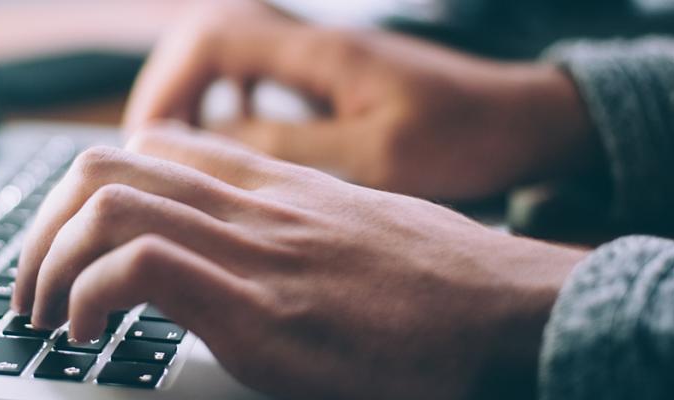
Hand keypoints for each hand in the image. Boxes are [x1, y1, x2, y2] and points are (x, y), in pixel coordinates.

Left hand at [13, 125, 587, 398]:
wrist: (513, 313)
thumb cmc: (445, 284)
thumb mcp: (359, 231)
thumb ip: (295, 229)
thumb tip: (256, 258)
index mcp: (273, 186)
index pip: (152, 147)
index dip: (87, 191)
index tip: (70, 243)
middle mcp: (253, 205)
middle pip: (106, 166)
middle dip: (42, 228)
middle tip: (31, 286)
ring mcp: (254, 251)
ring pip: (107, 204)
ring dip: (48, 262)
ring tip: (45, 315)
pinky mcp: (260, 310)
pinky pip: (140, 269)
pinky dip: (89, 297)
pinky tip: (89, 335)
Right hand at [124, 0, 598, 200]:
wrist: (525, 120)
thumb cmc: (466, 138)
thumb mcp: (377, 157)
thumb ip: (292, 147)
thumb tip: (213, 144)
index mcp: (321, 52)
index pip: (211, 40)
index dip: (165, 87)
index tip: (148, 142)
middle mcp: (314, 41)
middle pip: (206, 35)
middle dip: (166, 88)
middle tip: (148, 148)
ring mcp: (322, 54)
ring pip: (227, 49)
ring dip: (192, 92)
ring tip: (175, 147)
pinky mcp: (332, 74)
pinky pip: (256, 70)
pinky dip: (226, 98)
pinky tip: (229, 138)